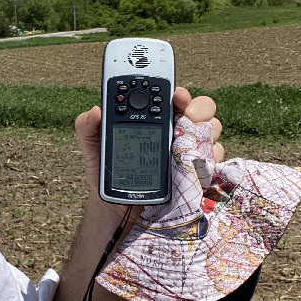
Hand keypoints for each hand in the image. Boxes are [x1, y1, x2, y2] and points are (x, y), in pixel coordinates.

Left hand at [75, 87, 223, 195]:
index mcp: (154, 118)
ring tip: (190, 143)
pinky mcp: (195, 171)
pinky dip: (209, 159)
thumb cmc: (109, 172)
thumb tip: (94, 111)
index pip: (173, 97)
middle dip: (200, 108)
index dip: (178, 92)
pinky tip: (196, 164)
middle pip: (201, 109)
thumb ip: (87, 126)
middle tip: (186, 118)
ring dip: (207, 133)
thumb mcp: (93, 147)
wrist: (116, 208)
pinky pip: (212, 159)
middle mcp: (176, 130)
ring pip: (212, 130)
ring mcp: (189, 150)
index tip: (176, 95)